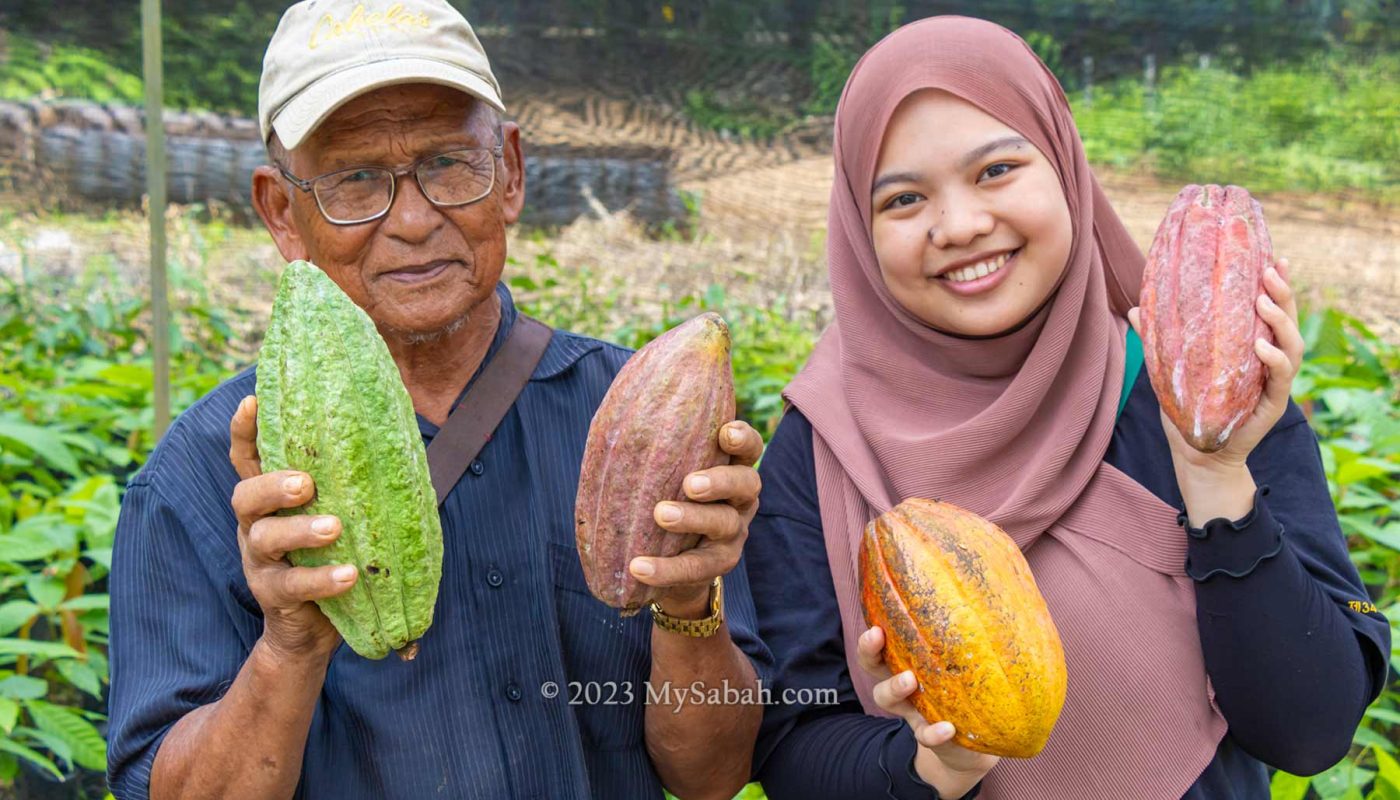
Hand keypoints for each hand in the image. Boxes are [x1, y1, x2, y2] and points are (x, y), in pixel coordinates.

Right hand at [229, 395, 355, 661]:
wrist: (312, 632)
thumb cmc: (333, 557)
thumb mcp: (339, 516)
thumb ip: (351, 486)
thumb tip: (398, 444)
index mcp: (271, 500)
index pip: (247, 458)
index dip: (244, 430)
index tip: (253, 400)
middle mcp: (256, 526)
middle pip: (245, 495)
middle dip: (272, 484)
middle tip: (305, 482)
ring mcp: (260, 562)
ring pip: (266, 538)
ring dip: (299, 530)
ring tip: (333, 527)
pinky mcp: (274, 596)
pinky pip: (293, 585)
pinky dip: (322, 579)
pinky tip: (349, 575)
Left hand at [628, 420, 763, 618]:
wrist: (671, 561)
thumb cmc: (662, 496)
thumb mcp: (664, 471)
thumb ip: (654, 447)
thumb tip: (620, 410)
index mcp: (731, 467)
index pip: (749, 447)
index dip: (743, 438)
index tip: (725, 432)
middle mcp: (740, 499)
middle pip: (746, 483)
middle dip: (721, 481)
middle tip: (690, 483)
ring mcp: (734, 533)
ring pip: (724, 523)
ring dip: (693, 518)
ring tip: (661, 514)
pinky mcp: (719, 565)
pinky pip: (696, 567)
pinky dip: (667, 568)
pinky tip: (639, 566)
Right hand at [858, 627, 997, 794]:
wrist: (974, 748)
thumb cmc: (973, 691)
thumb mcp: (970, 661)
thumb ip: (974, 636)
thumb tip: (995, 594)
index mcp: (911, 661)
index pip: (884, 641)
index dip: (874, 632)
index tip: (877, 622)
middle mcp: (904, 685)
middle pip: (873, 665)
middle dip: (869, 650)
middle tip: (876, 636)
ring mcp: (913, 712)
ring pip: (887, 698)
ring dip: (894, 687)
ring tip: (910, 680)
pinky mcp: (931, 737)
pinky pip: (925, 736)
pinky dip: (933, 732)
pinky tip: (947, 728)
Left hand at [1128, 258, 1303, 472]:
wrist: (1195, 454)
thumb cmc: (1188, 409)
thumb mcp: (1172, 368)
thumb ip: (1159, 339)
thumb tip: (1134, 308)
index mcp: (1251, 347)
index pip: (1269, 310)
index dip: (1274, 284)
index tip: (1271, 256)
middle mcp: (1269, 361)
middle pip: (1287, 320)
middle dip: (1283, 292)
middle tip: (1270, 268)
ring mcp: (1274, 383)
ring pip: (1292, 345)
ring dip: (1281, 320)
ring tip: (1263, 301)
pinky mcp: (1273, 404)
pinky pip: (1280, 378)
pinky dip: (1274, 359)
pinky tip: (1261, 345)